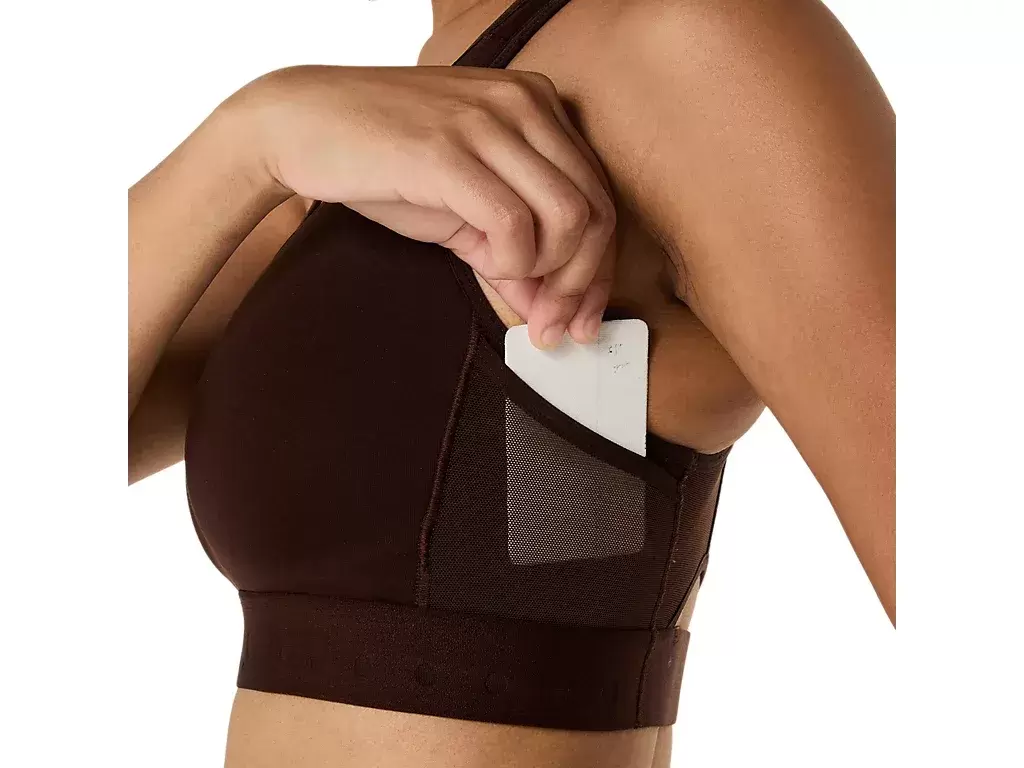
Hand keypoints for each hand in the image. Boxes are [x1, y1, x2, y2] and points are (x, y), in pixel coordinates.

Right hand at [233, 65, 615, 346]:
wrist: (300, 124)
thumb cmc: (382, 161)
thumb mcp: (461, 209)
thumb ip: (511, 253)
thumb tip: (549, 310)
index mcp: (535, 106)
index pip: (599, 195)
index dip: (597, 269)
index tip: (581, 318)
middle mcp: (522, 104)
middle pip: (595, 210)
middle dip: (580, 283)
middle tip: (553, 326)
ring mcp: (487, 123)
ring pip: (569, 216)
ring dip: (548, 273)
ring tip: (510, 286)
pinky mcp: (449, 151)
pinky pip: (514, 224)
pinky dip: (511, 262)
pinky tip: (483, 264)